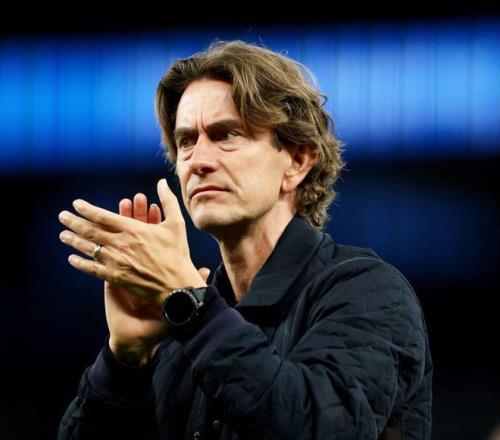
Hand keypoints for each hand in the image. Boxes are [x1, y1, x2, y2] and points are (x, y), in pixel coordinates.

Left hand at [58, 180, 207, 363]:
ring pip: (88, 248)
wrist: (177, 285)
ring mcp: (116, 261)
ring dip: (73, 240)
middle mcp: (120, 244)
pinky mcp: (115, 277)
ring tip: (62, 235)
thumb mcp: (176, 224)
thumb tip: (162, 182)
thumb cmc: (178, 253)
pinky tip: (72, 259)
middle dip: (74, 222)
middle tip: (62, 216)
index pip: (103, 216)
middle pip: (90, 231)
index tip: (76, 204)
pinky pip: (92, 269)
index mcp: (133, 229)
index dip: (88, 209)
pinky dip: (80, 263)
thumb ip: (167, 201)